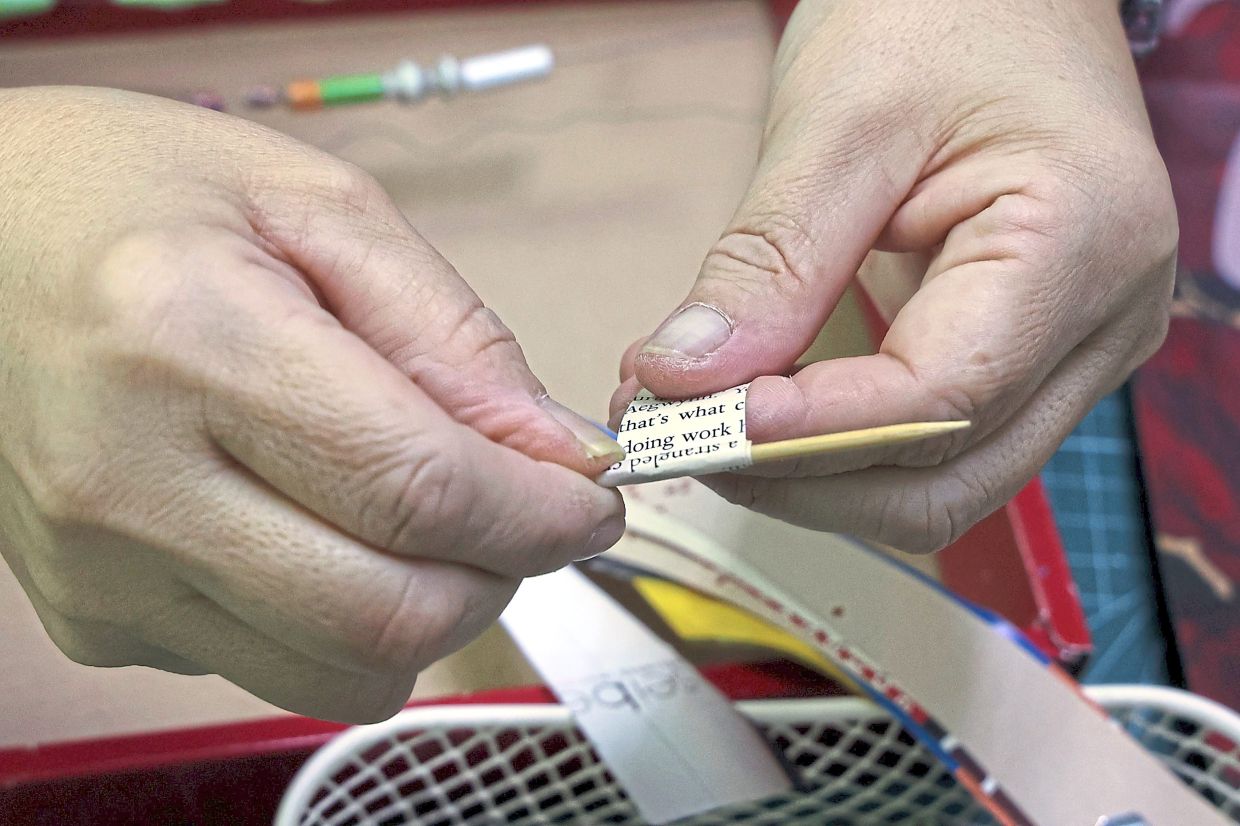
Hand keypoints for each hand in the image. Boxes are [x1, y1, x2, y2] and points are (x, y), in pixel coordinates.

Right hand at [0, 87, 623, 720]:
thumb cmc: (137, 198)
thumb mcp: (318, 210)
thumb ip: (455, 337)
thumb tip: (559, 454)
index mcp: (191, 340)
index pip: (417, 488)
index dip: (540, 513)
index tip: (591, 498)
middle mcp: (129, 479)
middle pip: (388, 613)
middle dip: (502, 575)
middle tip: (522, 511)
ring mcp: (102, 572)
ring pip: (342, 672)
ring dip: (432, 613)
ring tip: (425, 520)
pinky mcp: (97, 622)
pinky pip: (277, 668)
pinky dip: (344, 622)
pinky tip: (322, 531)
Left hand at [617, 0, 1175, 552]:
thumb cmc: (945, 16)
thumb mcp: (839, 121)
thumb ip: (769, 261)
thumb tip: (683, 379)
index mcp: (1083, 241)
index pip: (944, 393)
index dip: (815, 430)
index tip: (703, 422)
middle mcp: (1100, 321)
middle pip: (945, 473)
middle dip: (802, 477)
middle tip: (680, 438)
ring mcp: (1070, 351)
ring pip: (940, 482)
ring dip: (814, 479)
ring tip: (707, 429)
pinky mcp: (1024, 359)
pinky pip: (932, 444)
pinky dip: (838, 449)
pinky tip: (763, 416)